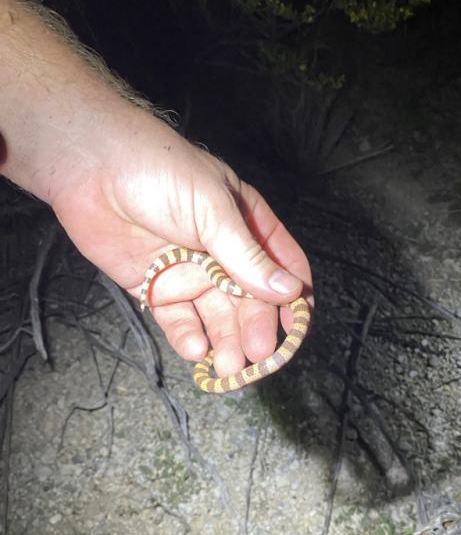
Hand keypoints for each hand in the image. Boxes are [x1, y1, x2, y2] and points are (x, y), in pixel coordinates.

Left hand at [50, 109, 312, 375]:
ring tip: (228, 366)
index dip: (294, 298)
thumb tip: (290, 292)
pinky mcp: (156, 290)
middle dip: (256, 328)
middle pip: (251, 301)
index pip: (283, 267)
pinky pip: (178, 321)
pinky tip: (195, 350)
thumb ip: (246, 256)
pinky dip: (188, 338)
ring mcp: (190, 274)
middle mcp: (223, 255)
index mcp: (247, 226)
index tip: (296, 329)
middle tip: (258, 354)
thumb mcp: (212, 210)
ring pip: (217, 317)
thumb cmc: (158, 171)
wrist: (90, 167)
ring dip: (226, 342)